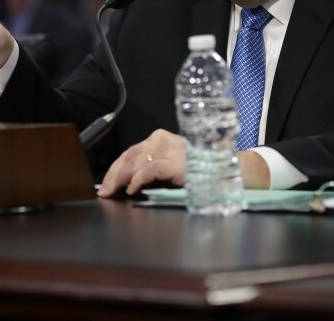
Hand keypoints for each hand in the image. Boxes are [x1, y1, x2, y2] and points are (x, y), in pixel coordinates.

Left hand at [96, 129, 272, 197]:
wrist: (229, 173)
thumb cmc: (200, 173)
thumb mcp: (171, 168)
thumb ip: (151, 172)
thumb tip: (126, 185)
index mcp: (160, 140)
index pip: (130, 153)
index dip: (116, 169)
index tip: (105, 184)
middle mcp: (162, 140)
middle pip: (129, 156)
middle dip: (114, 175)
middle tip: (104, 192)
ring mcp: (169, 149)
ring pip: (135, 162)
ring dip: (120, 179)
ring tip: (113, 193)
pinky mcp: (176, 161)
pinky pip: (150, 170)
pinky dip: (137, 180)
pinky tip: (131, 190)